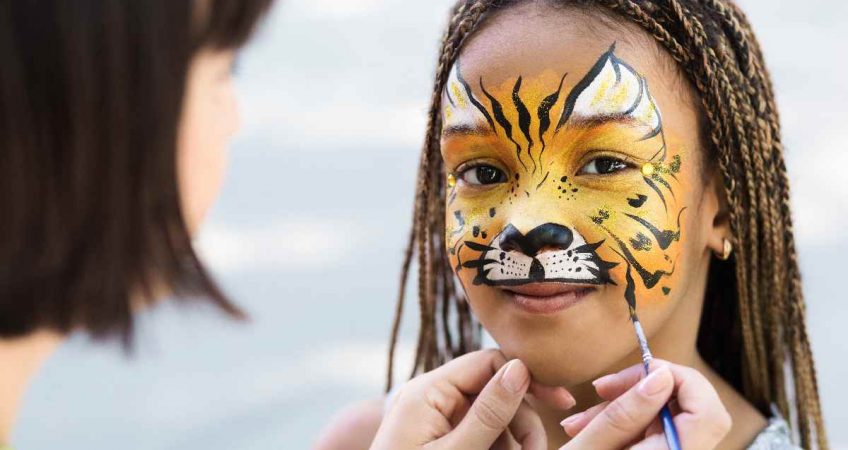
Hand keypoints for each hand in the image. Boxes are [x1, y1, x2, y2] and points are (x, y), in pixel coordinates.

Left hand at [370, 349, 574, 449]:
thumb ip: (489, 413)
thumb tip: (520, 369)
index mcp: (426, 391)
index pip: (487, 361)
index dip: (526, 378)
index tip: (561, 401)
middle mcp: (429, 396)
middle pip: (492, 389)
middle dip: (520, 420)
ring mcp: (433, 417)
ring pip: (490, 414)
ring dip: (511, 439)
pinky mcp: (437, 436)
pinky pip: (477, 431)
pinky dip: (496, 446)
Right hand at [559, 360, 731, 448]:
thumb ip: (625, 413)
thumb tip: (660, 376)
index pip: (708, 412)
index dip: (680, 380)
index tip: (639, 372)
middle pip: (692, 411)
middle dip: (646, 389)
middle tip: (603, 389)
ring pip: (667, 421)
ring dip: (626, 409)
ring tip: (580, 420)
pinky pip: (655, 436)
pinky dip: (625, 426)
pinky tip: (589, 429)